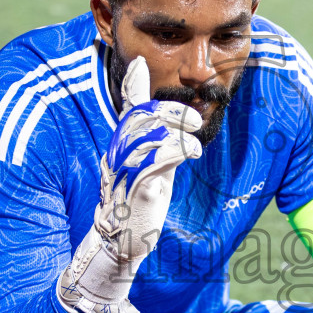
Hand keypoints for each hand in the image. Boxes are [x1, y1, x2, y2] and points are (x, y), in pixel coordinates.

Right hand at [57, 56, 201, 312]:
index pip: (128, 112)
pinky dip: (177, 152)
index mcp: (120, 150)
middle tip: (193, 118)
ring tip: (195, 144)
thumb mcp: (147, 170)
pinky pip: (155, 163)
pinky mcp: (138, 192)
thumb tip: (161, 130)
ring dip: (177, 134)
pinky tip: (192, 155)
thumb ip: (152, 143)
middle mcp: (118, 158)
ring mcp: (126, 174)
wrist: (119, 248)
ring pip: (148, 137)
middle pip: (140, 119)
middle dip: (169, 111)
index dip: (134, 86)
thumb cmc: (136, 207)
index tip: (140, 63)